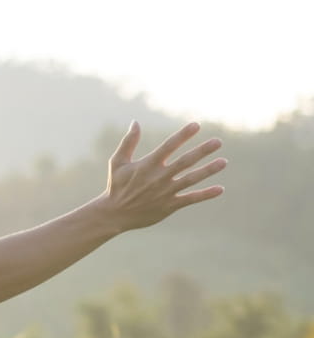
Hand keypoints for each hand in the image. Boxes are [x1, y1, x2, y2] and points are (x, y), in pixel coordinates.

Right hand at [101, 121, 227, 230]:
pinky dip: (205, 194)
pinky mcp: (169, 205)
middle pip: (185, 161)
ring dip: (208, 170)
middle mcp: (159, 177)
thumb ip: (128, 142)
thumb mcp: (118, 162)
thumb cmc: (116, 186)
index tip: (196, 125)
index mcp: (147, 165)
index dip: (183, 135)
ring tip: (224, 162)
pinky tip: (219, 189)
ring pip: (191, 179)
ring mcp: (165, 192)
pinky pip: (190, 199)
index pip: (169, 146)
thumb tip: (135, 122)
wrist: (114, 214)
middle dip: (202, 151)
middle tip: (218, 142)